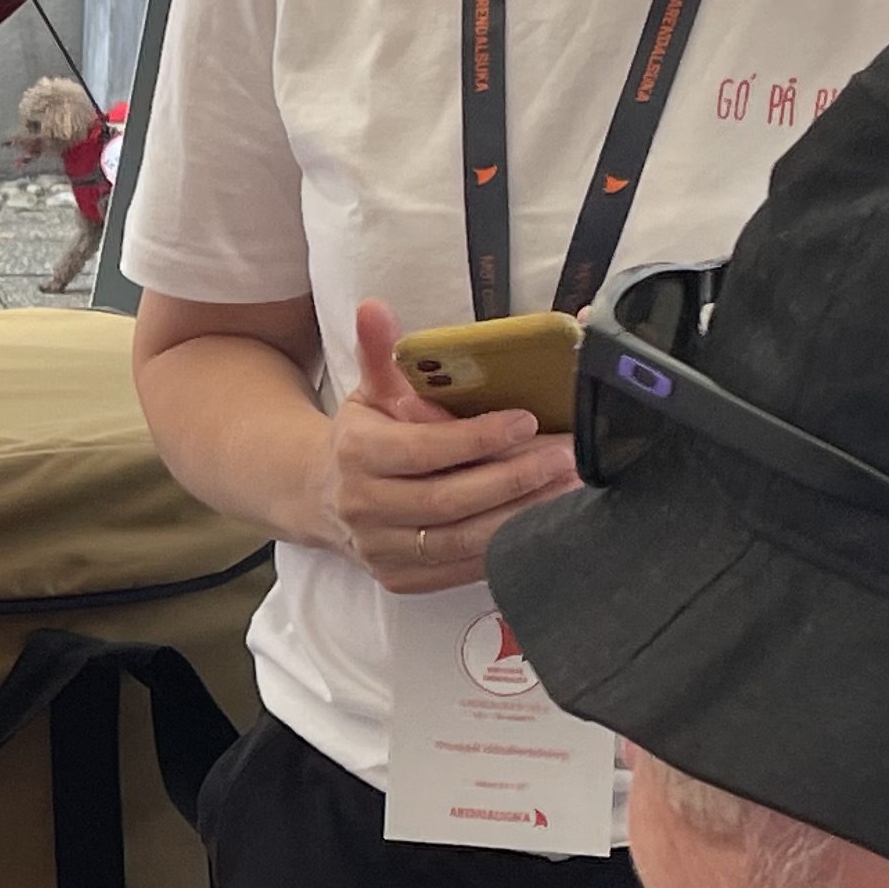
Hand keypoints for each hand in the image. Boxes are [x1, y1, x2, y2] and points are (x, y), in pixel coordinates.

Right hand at [318, 300, 576, 595]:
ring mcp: (381, 551)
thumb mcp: (369, 391)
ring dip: (521, 517)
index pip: (424, 450)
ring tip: (566, 489)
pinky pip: (461, 570)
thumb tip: (374, 307)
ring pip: (461, 541)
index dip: (477, 438)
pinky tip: (540, 523)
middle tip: (566, 457)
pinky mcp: (401, 580)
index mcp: (356, 454)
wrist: (322, 498)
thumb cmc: (362, 438)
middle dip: (514, 479)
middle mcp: (363, 507)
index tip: (526, 420)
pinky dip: (504, 548)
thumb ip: (378, 351)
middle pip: (449, 500)